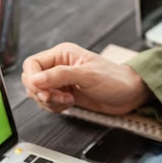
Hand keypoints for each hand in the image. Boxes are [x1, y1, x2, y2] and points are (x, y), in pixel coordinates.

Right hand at [21, 42, 149, 114]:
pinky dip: (55, 107)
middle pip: (32, 81)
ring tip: (68, 100)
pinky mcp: (65, 95)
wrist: (129, 95)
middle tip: (57, 97)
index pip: (32, 64)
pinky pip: (49, 103)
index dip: (33, 79)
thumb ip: (59, 76)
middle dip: (41, 93)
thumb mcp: (86, 75)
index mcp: (61, 55)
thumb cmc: (114, 79)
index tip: (42, 90)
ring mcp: (61, 82)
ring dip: (50, 102)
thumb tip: (36, 79)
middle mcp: (59, 67)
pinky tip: (69, 104)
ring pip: (39, 94)